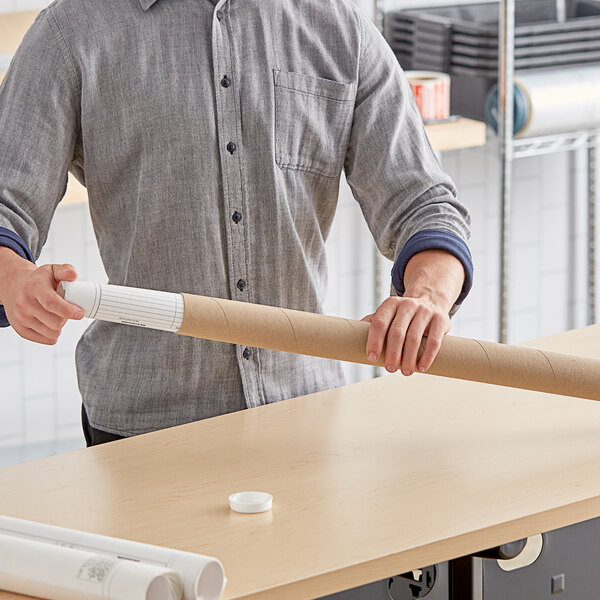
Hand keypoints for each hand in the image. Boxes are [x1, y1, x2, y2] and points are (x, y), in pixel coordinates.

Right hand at [0, 248, 83, 344]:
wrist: (14, 288)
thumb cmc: (39, 280)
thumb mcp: (52, 270)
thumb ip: (65, 270)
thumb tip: (73, 275)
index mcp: (34, 288)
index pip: (51, 303)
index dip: (68, 310)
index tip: (80, 313)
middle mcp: (24, 304)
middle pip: (55, 322)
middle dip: (66, 318)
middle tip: (67, 310)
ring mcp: (21, 319)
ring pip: (52, 333)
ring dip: (60, 326)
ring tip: (57, 315)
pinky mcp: (21, 330)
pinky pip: (47, 340)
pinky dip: (54, 334)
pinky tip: (51, 322)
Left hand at [362, 249, 464, 374]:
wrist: (430, 299)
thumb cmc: (403, 314)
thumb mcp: (388, 313)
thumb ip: (374, 323)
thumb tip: (352, 337)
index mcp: (390, 304)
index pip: (379, 323)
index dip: (374, 342)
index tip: (372, 359)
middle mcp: (407, 305)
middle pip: (397, 332)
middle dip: (392, 354)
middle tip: (390, 369)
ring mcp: (425, 311)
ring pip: (414, 338)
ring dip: (408, 358)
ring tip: (405, 372)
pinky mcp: (441, 320)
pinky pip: (434, 341)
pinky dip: (427, 357)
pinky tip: (421, 368)